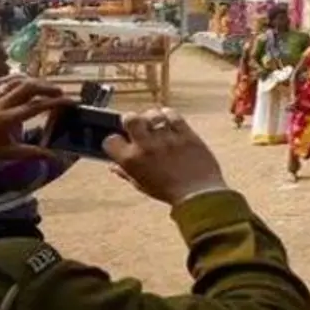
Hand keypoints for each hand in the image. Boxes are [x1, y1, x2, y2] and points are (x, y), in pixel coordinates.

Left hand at [0, 77, 72, 160]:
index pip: (36, 106)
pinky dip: (15, 79)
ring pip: (18, 81)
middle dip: (48, 88)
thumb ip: (31, 153)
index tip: (71, 102)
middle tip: (61, 93)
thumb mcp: (6, 153)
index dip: (56, 102)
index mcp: (8, 118)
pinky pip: (3, 81)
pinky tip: (23, 84)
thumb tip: (53, 156)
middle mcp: (2, 104)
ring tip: (47, 87)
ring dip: (35, 82)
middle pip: (29, 87)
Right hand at [102, 107, 227, 205]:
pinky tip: (170, 122)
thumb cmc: (168, 192)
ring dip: (152, 117)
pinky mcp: (185, 134)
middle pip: (130, 119)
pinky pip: (173, 115)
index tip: (124, 142)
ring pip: (152, 114)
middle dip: (131, 120)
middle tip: (138, 126)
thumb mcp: (142, 185)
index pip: (111, 140)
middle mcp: (146, 147)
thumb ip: (126, 173)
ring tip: (156, 125)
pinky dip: (169, 115)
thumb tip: (113, 165)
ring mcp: (166, 139)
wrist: (199, 196)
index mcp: (131, 161)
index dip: (116, 140)